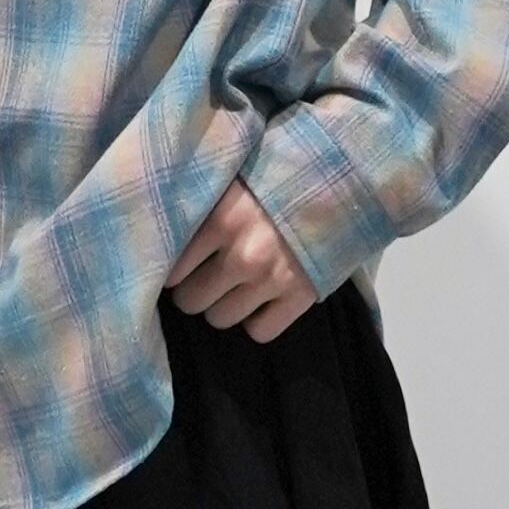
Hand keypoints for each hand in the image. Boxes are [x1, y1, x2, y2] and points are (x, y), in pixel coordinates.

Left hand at [163, 177, 316, 342]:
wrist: (343, 181)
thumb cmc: (281, 176)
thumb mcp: (235, 180)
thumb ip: (205, 206)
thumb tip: (166, 233)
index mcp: (221, 220)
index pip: (172, 270)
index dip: (174, 271)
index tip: (182, 266)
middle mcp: (243, 254)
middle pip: (191, 300)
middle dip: (195, 291)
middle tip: (206, 278)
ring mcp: (272, 280)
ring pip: (220, 319)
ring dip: (222, 307)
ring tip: (234, 288)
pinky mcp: (300, 298)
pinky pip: (260, 332)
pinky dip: (256, 321)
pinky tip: (260, 302)